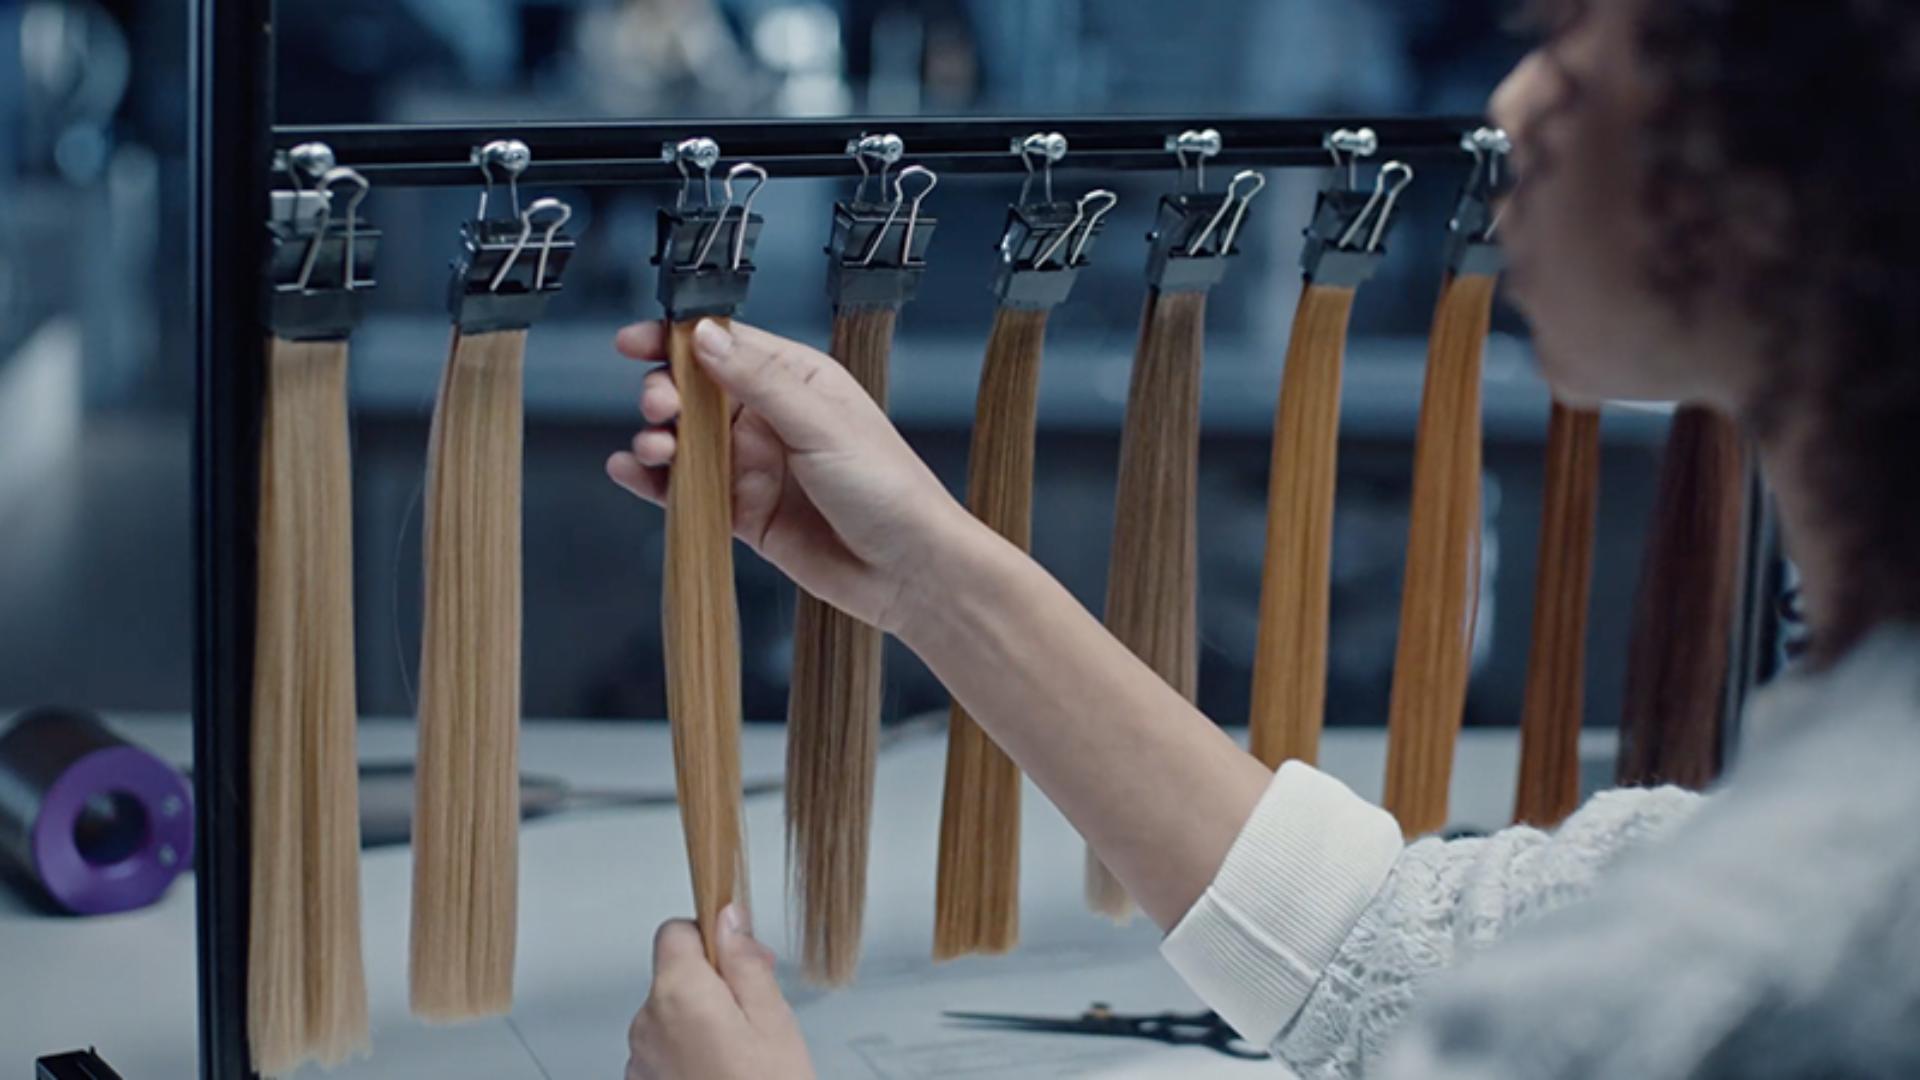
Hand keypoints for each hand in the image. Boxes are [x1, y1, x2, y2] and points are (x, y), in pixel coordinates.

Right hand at [607, 319, 975, 633]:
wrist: (910, 571)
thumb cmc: (888, 489)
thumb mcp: (821, 422)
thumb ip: (758, 380)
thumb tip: (704, 336)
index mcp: (797, 380)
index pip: (725, 346)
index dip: (676, 340)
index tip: (635, 342)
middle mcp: (772, 418)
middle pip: (695, 394)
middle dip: (665, 395)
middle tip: (658, 407)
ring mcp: (756, 466)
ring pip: (686, 443)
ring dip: (658, 439)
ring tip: (653, 447)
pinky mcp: (744, 512)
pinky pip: (688, 492)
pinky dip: (655, 483)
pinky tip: (632, 472)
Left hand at [626, 905, 814, 1079]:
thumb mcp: (773, 1020)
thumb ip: (744, 961)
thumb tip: (727, 918)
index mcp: (678, 995)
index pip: (675, 931)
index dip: (711, 937)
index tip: (739, 956)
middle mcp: (647, 1025)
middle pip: (674, 977)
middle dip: (713, 985)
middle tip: (757, 1014)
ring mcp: (640, 1061)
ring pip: (670, 1017)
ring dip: (701, 1023)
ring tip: (742, 1056)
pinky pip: (664, 1053)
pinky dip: (689, 1055)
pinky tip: (722, 1075)